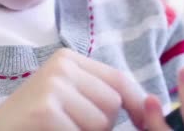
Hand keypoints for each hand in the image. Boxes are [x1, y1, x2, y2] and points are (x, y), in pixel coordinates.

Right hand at [0, 48, 145, 130]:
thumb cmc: (33, 123)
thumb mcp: (67, 100)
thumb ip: (98, 96)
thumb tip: (150, 106)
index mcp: (67, 59)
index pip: (119, 79)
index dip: (137, 103)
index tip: (143, 121)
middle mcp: (61, 65)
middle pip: (113, 102)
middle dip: (103, 125)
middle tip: (71, 127)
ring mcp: (53, 84)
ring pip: (102, 121)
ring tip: (60, 129)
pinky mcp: (46, 109)